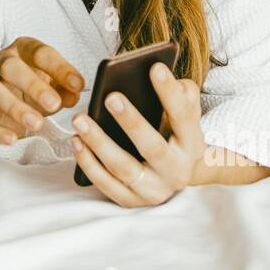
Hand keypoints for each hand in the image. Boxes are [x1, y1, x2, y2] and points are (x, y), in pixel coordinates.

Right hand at [0, 37, 83, 144]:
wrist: (5, 102)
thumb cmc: (34, 88)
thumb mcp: (54, 86)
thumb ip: (65, 89)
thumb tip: (74, 94)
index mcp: (21, 50)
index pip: (39, 53)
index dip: (59, 68)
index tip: (77, 85)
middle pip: (10, 67)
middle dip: (33, 85)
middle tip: (54, 104)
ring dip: (14, 107)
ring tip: (37, 124)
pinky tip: (12, 139)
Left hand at [70, 62, 205, 206]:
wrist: (179, 177)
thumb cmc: (176, 135)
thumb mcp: (186, 116)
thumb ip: (181, 93)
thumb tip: (160, 72)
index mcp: (192, 144)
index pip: (184, 116)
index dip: (170, 93)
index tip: (155, 67)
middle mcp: (176, 171)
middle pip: (153, 147)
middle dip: (131, 122)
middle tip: (110, 96)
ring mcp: (154, 190)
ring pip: (124, 168)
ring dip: (99, 143)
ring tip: (80, 119)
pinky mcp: (132, 201)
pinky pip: (106, 185)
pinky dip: (89, 164)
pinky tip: (76, 141)